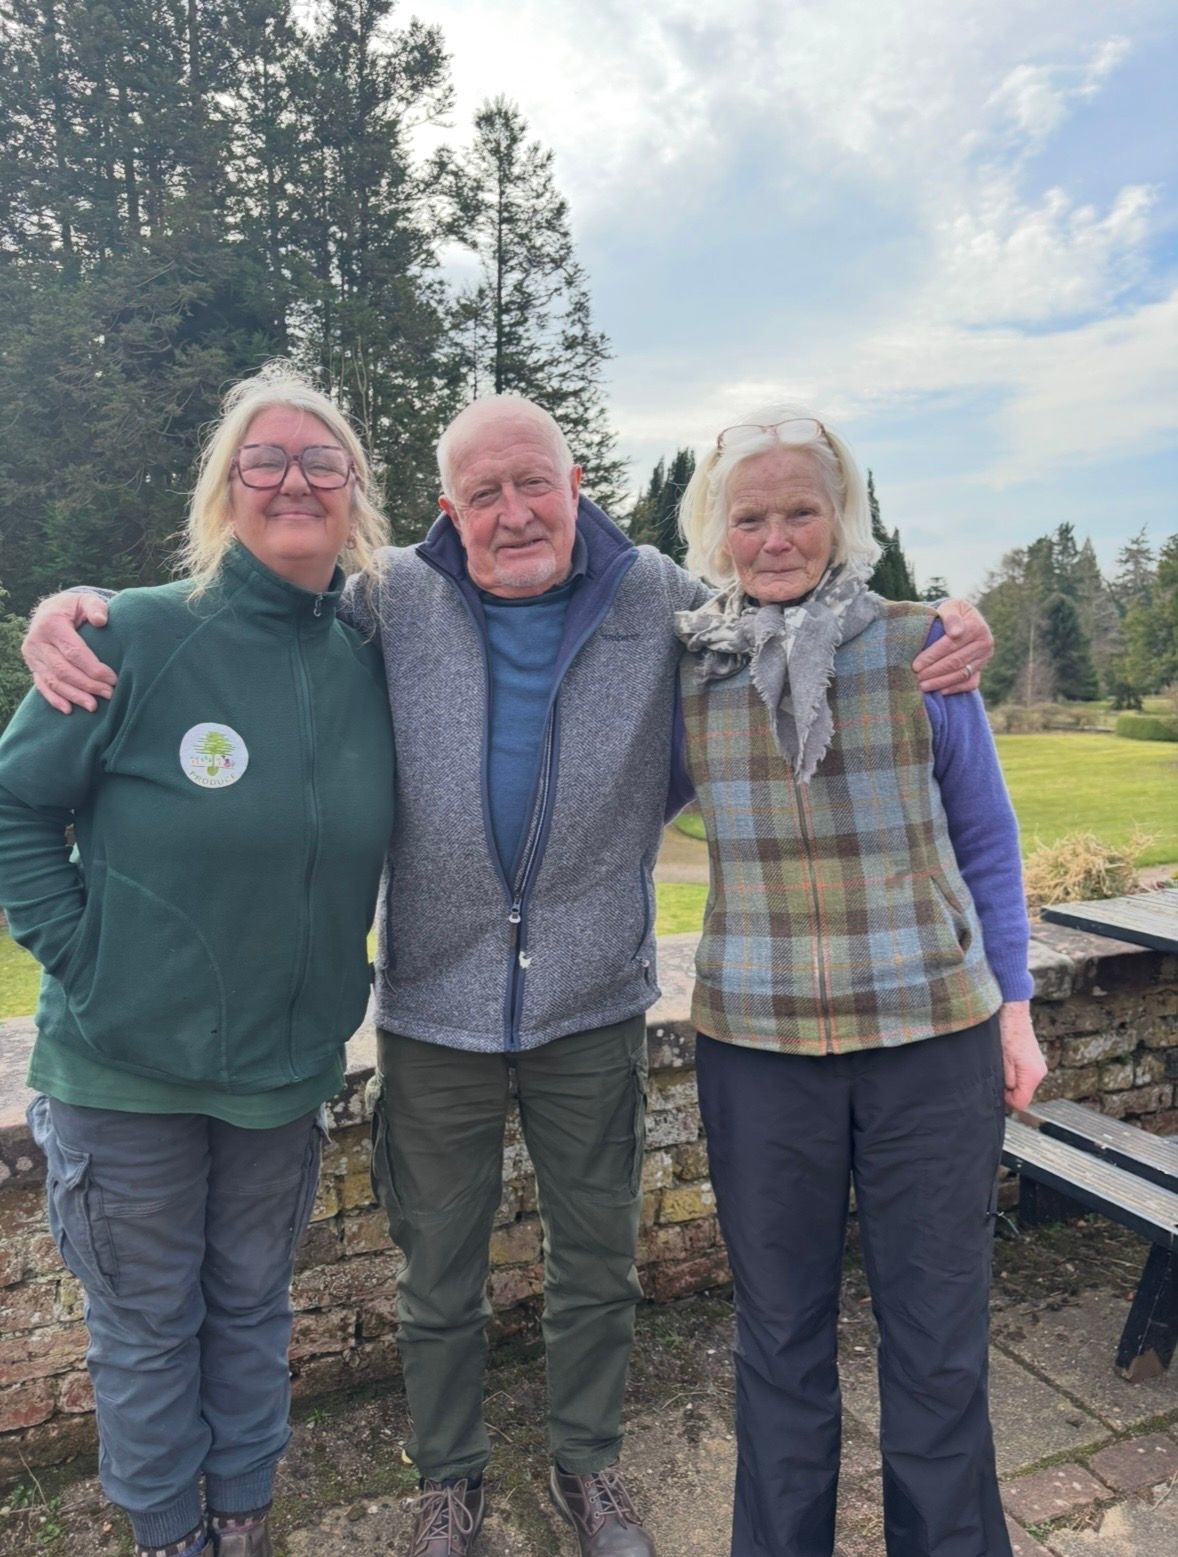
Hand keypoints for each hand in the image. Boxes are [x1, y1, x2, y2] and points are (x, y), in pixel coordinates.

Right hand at [22, 593, 115, 713]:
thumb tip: (101, 620)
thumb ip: (95, 607)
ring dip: (74, 696)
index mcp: (51, 624)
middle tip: (109, 694)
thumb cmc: (74, 608)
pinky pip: (42, 686)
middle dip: (87, 685)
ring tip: (94, 706)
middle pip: (63, 670)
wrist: (50, 611)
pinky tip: (69, 709)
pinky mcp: (32, 666)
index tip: (113, 679)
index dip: (93, 668)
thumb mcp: (85, 600)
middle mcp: (37, 641)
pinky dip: (54, 699)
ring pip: (53, 681)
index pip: (74, 652)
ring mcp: (32, 656)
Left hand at [913, 599, 993, 692]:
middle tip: (915, 678)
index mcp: (977, 627)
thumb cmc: (950, 614)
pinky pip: (969, 683)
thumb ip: (950, 616)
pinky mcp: (981, 670)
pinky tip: (939, 691)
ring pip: (961, 674)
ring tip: (922, 686)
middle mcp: (984, 644)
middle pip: (955, 661)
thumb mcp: (950, 607)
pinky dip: (955, 689)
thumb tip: (956, 633)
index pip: (951, 644)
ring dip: (940, 682)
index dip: (932, 656)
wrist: (962, 620)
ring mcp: (984, 659)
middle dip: (933, 671)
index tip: (916, 665)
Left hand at [999, 1002, 1046, 1110]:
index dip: (1006, 1098)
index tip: (997, 1086)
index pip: (1021, 1102)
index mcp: (1033, 1075)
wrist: (1012, 1012)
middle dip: (1008, 1086)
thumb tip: (1006, 1094)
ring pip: (1021, 1082)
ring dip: (1010, 1076)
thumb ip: (1007, 1080)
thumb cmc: (1006, 1032)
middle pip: (1022, 1092)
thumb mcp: (1001, 1061)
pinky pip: (1023, 1073)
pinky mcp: (1034, 1059)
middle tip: (998, 1069)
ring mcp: (1038, 1065)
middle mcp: (1039, 1072)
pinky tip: (1007, 1057)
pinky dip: (1013, 1069)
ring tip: (1003, 1060)